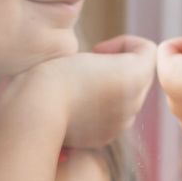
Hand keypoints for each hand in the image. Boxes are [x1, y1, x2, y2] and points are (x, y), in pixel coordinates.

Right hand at [12, 35, 156, 149]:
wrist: (34, 112)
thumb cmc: (53, 75)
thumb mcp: (86, 52)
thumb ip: (117, 57)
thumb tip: (117, 70)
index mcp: (134, 76)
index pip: (147, 50)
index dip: (121, 44)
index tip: (96, 50)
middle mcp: (134, 102)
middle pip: (139, 75)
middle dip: (117, 66)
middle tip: (86, 65)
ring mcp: (121, 123)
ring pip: (127, 96)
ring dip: (109, 86)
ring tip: (79, 84)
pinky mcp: (106, 137)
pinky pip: (114, 115)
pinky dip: (100, 106)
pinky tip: (75, 103)